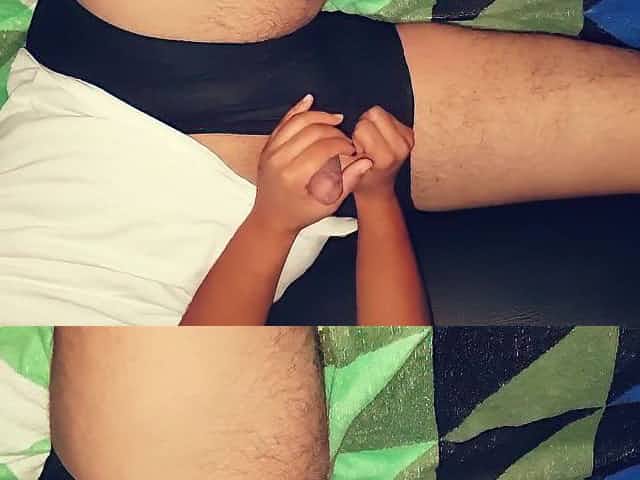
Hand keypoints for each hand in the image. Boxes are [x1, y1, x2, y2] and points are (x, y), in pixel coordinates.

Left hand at [251, 94, 372, 234]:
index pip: (324, 149)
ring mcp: (270, 151)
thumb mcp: (328, 205)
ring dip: (320, 117)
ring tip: (337, 121)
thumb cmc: (300, 213)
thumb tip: (366, 162)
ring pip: (298, 121)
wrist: (272, 218)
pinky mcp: (268, 146)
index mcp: (293, 177)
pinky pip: (284, 121)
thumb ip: (348, 182)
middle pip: (312, 132)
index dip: (343, 146)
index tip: (353, 151)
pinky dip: (298, 109)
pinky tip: (311, 101)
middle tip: (346, 141)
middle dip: (335, 133)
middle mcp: (278, 161)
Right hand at [351, 106, 414, 199]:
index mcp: (386, 157)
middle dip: (363, 126)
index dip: (356, 136)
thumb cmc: (362, 179)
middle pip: (374, 113)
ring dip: (371, 124)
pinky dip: (378, 125)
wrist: (378, 186)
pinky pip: (387, 114)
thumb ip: (345, 152)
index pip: (363, 126)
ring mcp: (407, 139)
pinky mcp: (409, 133)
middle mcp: (401, 147)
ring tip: (371, 142)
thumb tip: (348, 136)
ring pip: (380, 112)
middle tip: (364, 144)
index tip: (358, 151)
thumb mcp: (347, 170)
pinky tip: (378, 139)